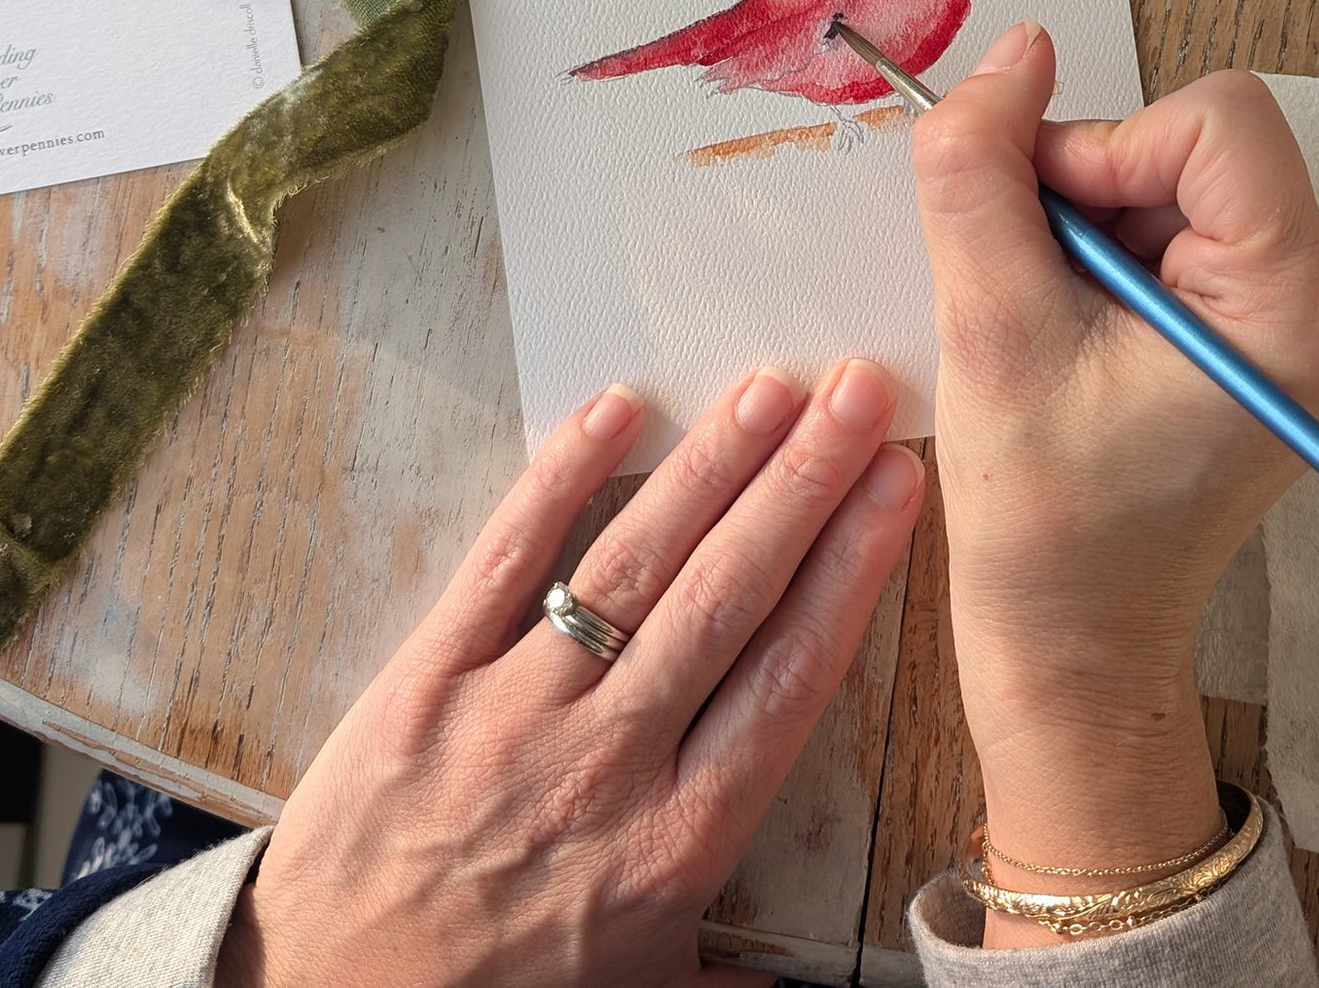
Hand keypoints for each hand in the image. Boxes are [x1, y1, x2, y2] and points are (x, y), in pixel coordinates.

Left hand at [215, 361, 923, 987]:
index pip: (790, 676)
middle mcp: (607, 764)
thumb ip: (728, 976)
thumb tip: (807, 977)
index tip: (895, 488)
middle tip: (858, 393)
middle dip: (804, 485)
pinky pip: (504, 560)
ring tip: (771, 389)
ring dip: (709, 468)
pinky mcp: (423, 678)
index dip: (851, 569)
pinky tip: (617, 412)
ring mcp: (512, 712)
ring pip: (633, 565)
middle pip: (728, 597)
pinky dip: (561, 478)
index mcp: (675, 845)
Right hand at [909, 22, 1318, 942]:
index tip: (1042, 228)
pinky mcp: (1276, 325)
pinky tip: (1080, 331)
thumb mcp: (988, 327)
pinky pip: (1186, 218)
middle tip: (1038, 292)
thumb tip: (1015, 50)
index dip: (1106, 146)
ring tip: (1058, 327)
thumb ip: (983, 169)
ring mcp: (1312, 317)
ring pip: (1182, 174)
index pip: (1217, 119)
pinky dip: (1114, 249)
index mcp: (1297, 310)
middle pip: (1199, 142)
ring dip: (1095, 221)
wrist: (1080, 638)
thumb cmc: (1044, 520)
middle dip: (1094, 190)